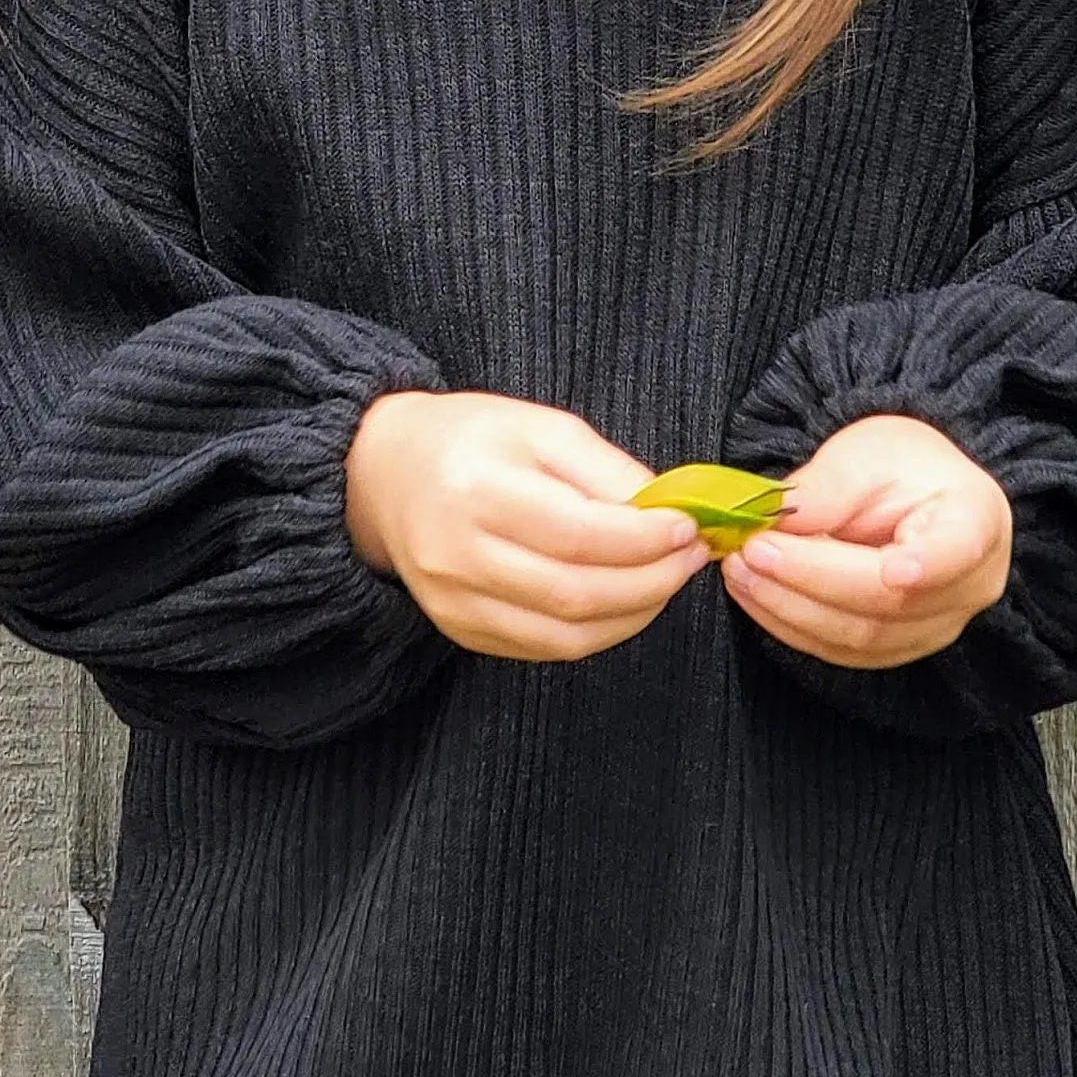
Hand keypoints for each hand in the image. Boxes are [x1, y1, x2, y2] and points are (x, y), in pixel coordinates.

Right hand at [344, 390, 709, 660]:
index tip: (688, 527)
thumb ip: (605, 468)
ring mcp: (454, 605)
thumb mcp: (539, 426)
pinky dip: (599, 632)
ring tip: (667, 580)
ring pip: (566, 637)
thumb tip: (667, 511)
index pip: (577, 534)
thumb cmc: (468, 440)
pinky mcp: (461, 632)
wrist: (385, 476)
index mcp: (475, 490)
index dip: (644, 539)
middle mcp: (456, 556)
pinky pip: (546, 650)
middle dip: (652, 582)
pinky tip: (625, 601)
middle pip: (575, 594)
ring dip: (634, 614)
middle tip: (691, 559)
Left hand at [719, 414, 1010, 670]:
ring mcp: (936, 628)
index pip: (957, 550)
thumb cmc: (900, 467)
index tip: (895, 570)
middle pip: (888, 600)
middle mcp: (969, 587)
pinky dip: (791, 625)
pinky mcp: (898, 649)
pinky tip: (755, 593)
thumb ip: (829, 485)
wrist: (914, 495)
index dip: (929, 565)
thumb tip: (778, 517)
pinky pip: (842, 651)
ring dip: (789, 607)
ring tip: (739, 569)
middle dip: (810, 579)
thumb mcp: (867, 451)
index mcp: (976, 521)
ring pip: (861, 637)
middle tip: (751, 550)